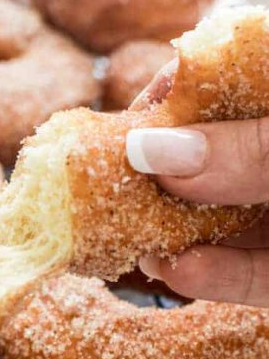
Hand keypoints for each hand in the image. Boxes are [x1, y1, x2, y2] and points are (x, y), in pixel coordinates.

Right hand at [126, 61, 268, 306]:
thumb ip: (250, 148)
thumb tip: (147, 152)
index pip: (204, 83)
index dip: (157, 107)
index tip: (117, 137)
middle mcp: (265, 151)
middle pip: (200, 160)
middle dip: (155, 185)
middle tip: (106, 202)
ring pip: (221, 220)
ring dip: (177, 237)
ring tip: (138, 247)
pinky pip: (256, 271)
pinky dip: (220, 276)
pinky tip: (180, 272)